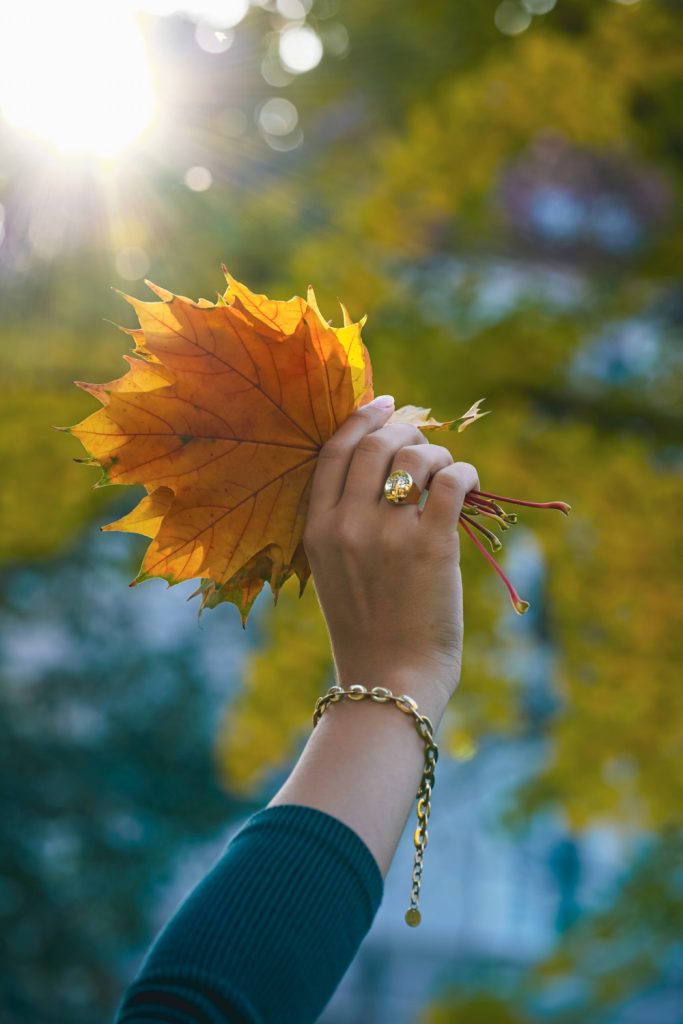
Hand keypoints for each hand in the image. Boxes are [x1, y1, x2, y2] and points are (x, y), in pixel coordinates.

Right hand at [303, 396, 479, 712]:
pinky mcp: (431, 548)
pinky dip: (466, 474)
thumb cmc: (367, 631)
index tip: (385, 403)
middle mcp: (347, 525)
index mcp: (317, 529)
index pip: (333, 451)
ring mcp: (388, 535)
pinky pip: (452, 482)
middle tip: (426, 444)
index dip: (361, 418)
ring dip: (441, 456)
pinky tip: (470, 486)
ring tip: (450, 475)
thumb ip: (346, 523)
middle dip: (407, 430)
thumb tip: (389, 470)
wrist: (388, 683)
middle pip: (377, 444)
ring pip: (417, 456)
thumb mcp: (334, 572)